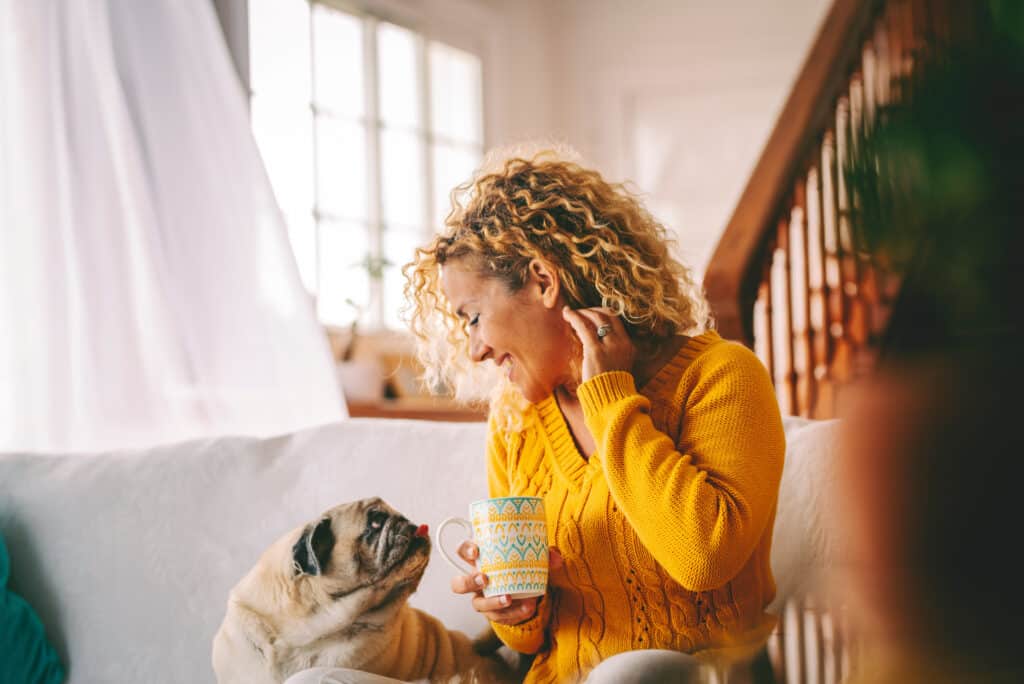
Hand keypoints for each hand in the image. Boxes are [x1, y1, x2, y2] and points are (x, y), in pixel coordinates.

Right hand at [449, 542, 563, 625]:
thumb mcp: (533, 554)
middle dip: (468, 582)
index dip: (465, 550)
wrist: (528, 586)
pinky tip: (528, 608)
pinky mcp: (494, 613)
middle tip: (484, 579)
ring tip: (509, 599)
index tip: (476, 551)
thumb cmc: (523, 563)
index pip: (462, 551)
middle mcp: (476, 580)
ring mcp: (483, 599)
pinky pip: (498, 618)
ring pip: (477, 605)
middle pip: (458, 584)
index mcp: (480, 558)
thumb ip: (545, 554)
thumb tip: (556, 559)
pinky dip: (513, 614)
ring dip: (492, 603)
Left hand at [562, 307, 635, 381]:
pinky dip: (575, 318)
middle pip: (606, 315)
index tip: (589, 313)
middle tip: (578, 312)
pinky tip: (567, 315)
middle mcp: (621, 342)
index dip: (600, 312)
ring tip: (569, 313)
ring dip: (581, 312)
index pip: (615, 319)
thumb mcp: (616, 366)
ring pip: (595, 318)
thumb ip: (611, 352)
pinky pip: (584, 327)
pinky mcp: (595, 351)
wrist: (611, 401)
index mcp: (628, 345)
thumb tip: (597, 343)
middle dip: (590, 310)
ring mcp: (610, 346)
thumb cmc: (609, 387)